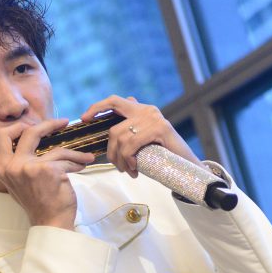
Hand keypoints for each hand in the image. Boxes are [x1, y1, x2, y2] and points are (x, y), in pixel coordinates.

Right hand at [0, 118, 96, 228]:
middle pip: (29, 132)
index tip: (35, 125)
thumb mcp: (20, 181)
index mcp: (3, 167)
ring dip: (73, 153)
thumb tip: (34, 137)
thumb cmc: (39, 203)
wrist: (50, 224)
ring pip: (56, 149)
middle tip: (64, 122)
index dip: (19, 126)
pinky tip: (83, 165)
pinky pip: (66, 160)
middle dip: (49, 124)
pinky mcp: (48, 170)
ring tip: (83, 157)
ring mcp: (30, 167)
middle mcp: (13, 166)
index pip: (3, 135)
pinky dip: (77, 162)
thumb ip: (21, 161)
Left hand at [80, 95, 200, 177]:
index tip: (84, 118)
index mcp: (141, 110)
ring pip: (121, 139)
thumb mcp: (143, 142)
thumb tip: (113, 130)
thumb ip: (130, 133)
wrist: (188, 164)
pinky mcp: (159, 128)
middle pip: (114, 126)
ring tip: (129, 171)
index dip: (97, 107)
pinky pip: (132, 144)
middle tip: (117, 166)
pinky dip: (129, 158)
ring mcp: (153, 118)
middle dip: (110, 150)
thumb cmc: (163, 156)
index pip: (114, 102)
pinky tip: (135, 168)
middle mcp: (147, 110)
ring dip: (121, 160)